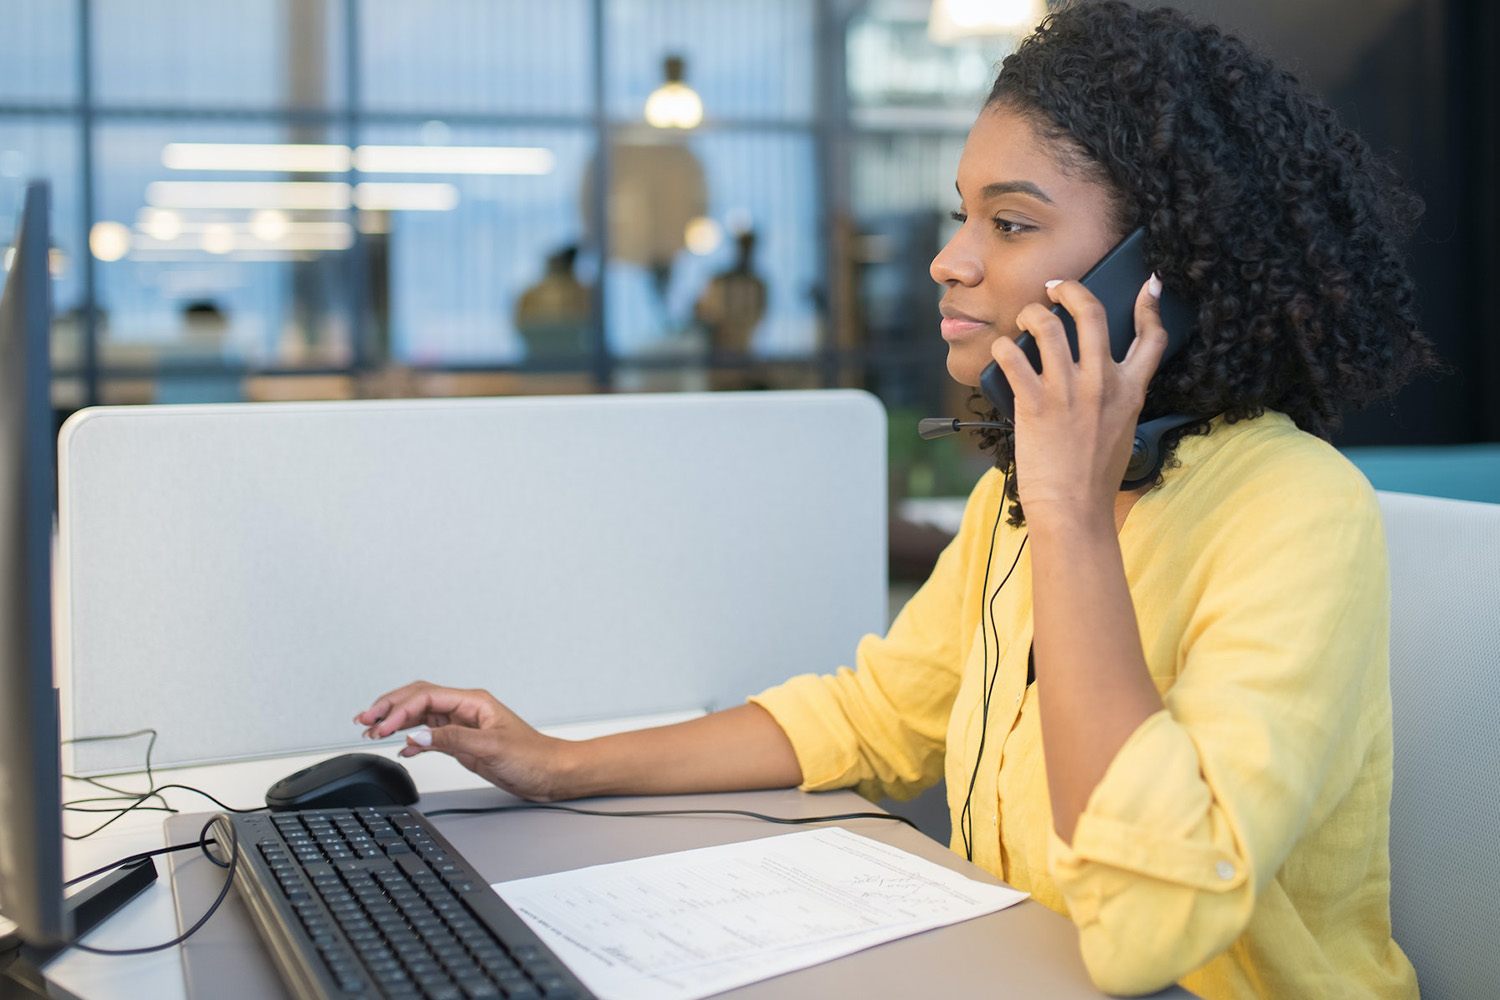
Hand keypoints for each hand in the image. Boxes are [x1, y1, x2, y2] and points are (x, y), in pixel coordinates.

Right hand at [354, 681, 571, 800]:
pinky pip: (430, 735)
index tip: (381, 726)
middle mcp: (465, 709)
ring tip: (371, 731)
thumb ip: (453, 739)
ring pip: (420, 716)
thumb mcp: (492, 746)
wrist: (550, 774)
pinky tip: (401, 747)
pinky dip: (412, 739)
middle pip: (418, 699)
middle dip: (389, 707)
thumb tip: (418, 735)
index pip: (426, 697)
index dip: (399, 709)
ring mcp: (462, 725)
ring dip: (396, 722)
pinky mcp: (462, 742)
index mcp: (473, 701)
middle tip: (364, 720)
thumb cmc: (532, 756)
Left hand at [993, 275, 1169, 522]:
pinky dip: (1002, 347)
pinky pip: (1011, 356)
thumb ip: (1116, 397)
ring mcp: (1067, 390)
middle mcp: (1102, 383)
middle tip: (1056, 288)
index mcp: (1130, 390)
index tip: (1147, 285)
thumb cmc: (1094, 477)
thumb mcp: (1122, 430)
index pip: (1152, 338)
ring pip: (1046, 325)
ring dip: (1030, 313)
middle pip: (1091, 312)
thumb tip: (1099, 372)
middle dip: (1070, 289)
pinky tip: (1002, 352)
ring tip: (1024, 319)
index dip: (1150, 305)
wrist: (1074, 509)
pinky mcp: (1034, 402)